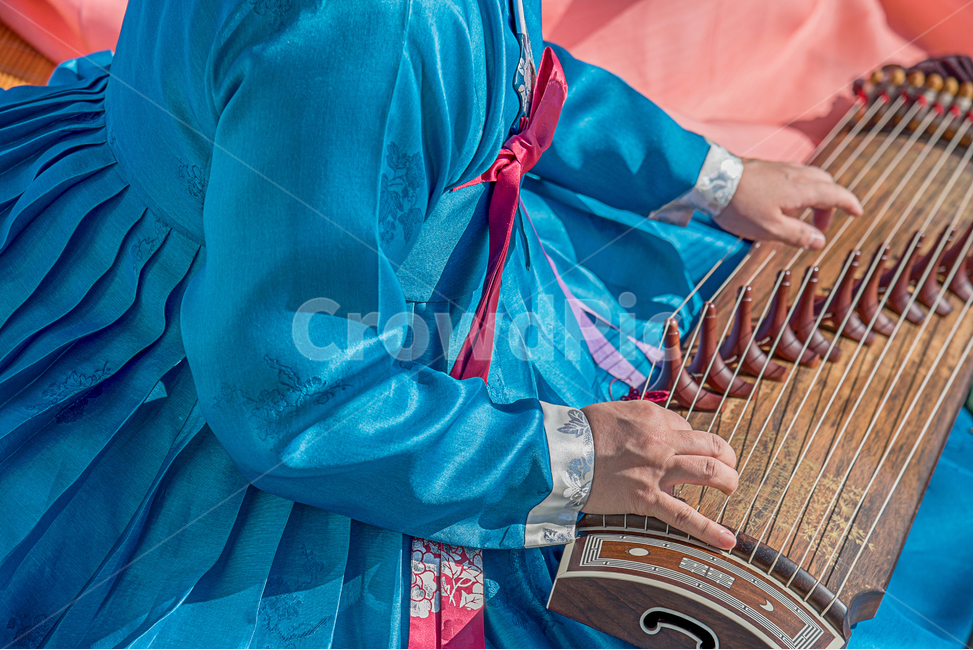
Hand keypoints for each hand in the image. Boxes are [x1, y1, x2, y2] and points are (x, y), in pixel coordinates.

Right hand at [582, 400, 738, 548]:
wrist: (559, 452)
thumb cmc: (580, 431)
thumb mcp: (616, 411)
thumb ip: (641, 419)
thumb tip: (657, 429)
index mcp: (654, 417)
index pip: (688, 428)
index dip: (692, 442)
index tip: (688, 452)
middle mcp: (662, 440)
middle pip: (712, 446)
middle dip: (726, 457)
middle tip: (726, 468)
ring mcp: (657, 469)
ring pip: (710, 472)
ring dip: (728, 481)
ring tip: (730, 490)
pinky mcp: (646, 498)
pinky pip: (685, 515)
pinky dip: (710, 530)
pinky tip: (727, 540)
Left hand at [714, 159, 862, 249]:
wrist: (712, 179)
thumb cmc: (740, 206)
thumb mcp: (769, 229)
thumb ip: (797, 235)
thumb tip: (820, 241)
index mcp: (800, 190)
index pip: (834, 194)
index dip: (849, 204)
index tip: (858, 212)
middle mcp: (794, 174)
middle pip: (825, 182)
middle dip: (831, 202)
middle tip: (821, 224)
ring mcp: (779, 168)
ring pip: (809, 175)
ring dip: (815, 193)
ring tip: (801, 215)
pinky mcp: (766, 166)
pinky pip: (793, 173)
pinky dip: (799, 187)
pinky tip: (783, 200)